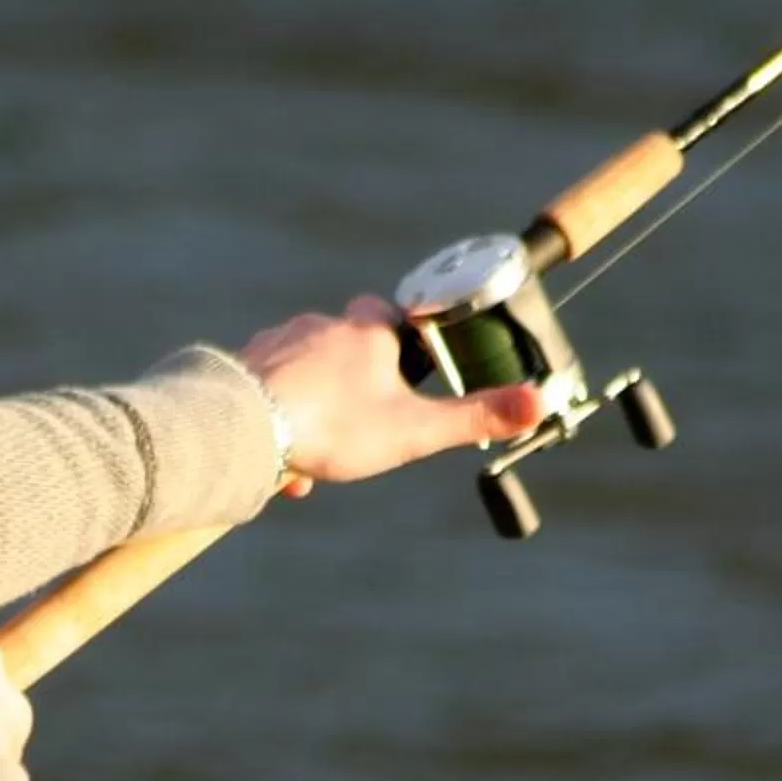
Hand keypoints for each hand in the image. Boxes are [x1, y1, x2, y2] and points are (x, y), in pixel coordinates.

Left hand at [237, 297, 542, 491]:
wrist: (245, 427)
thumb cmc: (334, 425)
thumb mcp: (415, 428)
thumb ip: (476, 416)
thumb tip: (539, 402)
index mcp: (367, 328)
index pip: (396, 321)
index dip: (405, 355)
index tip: (404, 390)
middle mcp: (321, 324)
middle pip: (351, 351)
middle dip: (358, 393)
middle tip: (362, 435)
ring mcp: (278, 341)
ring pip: (309, 376)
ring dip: (318, 413)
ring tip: (317, 459)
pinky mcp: (242, 365)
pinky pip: (270, 391)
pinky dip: (280, 422)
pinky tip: (282, 459)